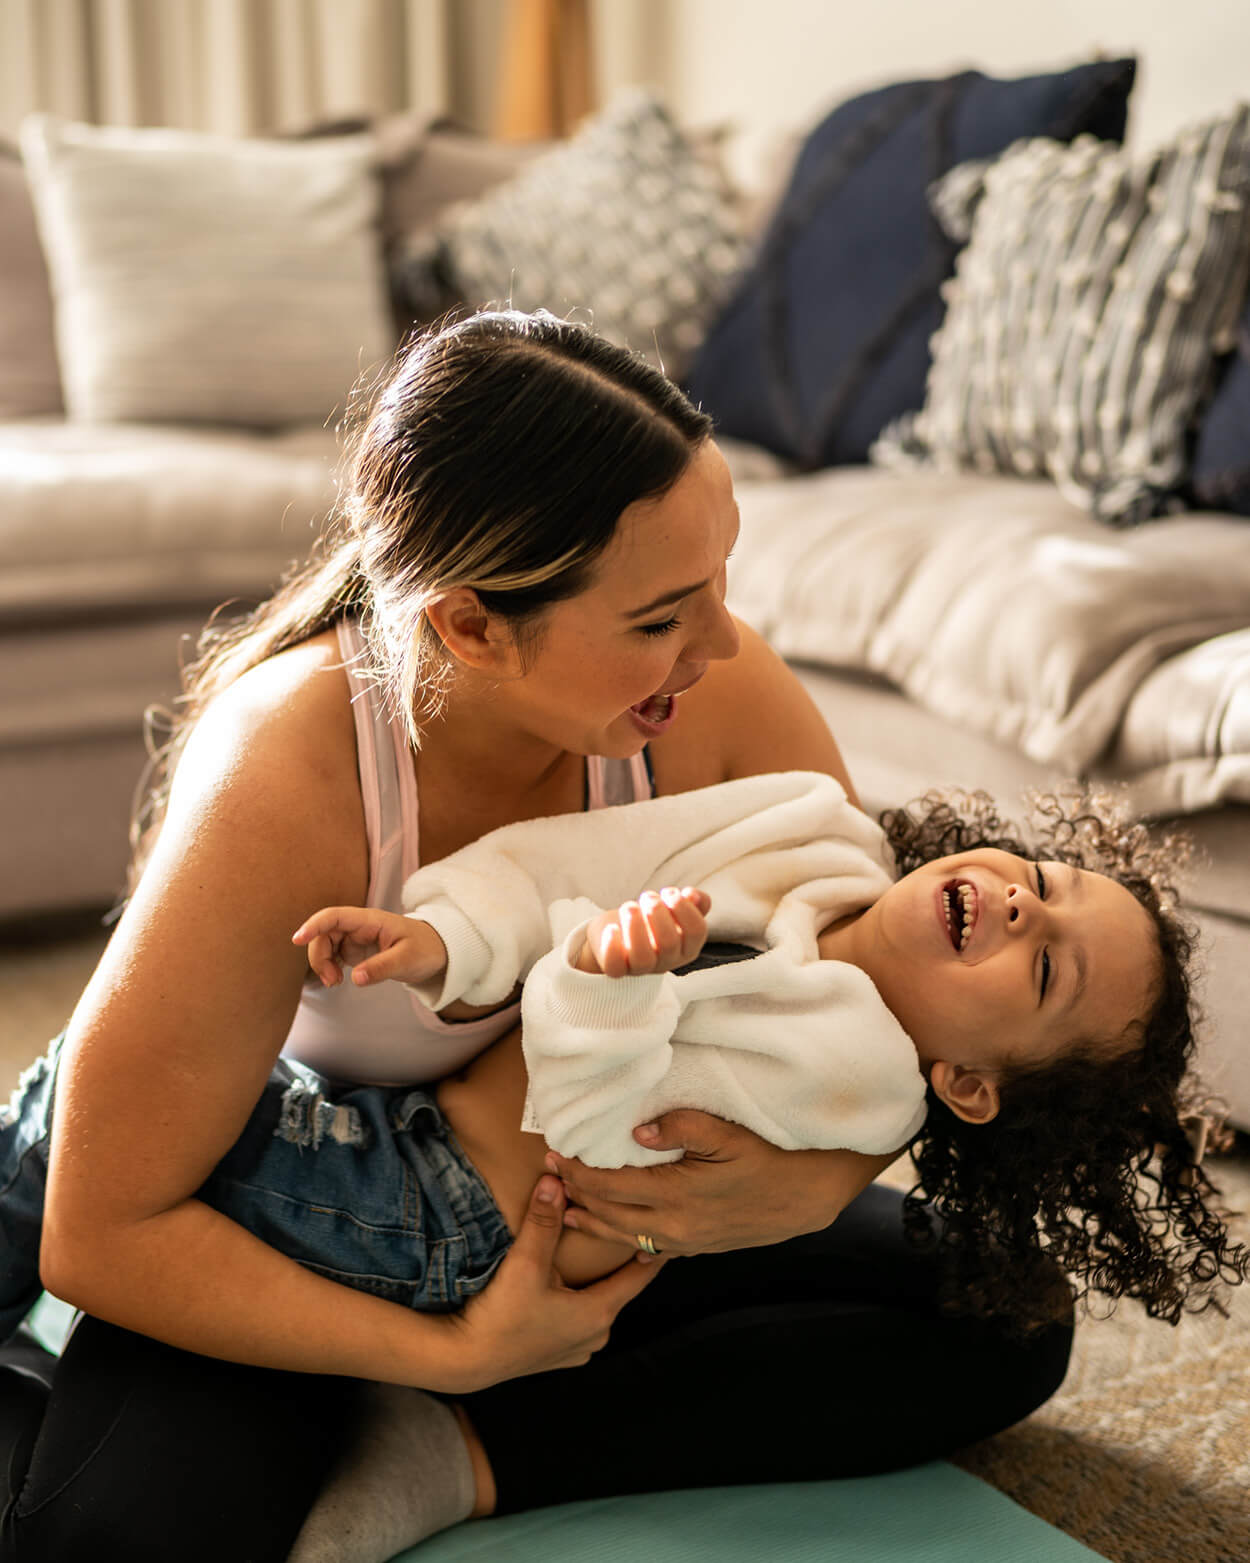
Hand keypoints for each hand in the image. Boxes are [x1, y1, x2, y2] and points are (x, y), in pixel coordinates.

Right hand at [291, 906, 446, 988]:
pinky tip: (337, 980)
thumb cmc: (424, 949)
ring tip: (335, 983)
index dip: (314, 925)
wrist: (436, 951)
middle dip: (318, 956)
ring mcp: (355, 937)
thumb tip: (354, 979)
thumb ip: (382, 968)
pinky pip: (331, 954)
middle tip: (332, 982)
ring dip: (322, 963)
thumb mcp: (407, 960)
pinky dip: (328, 967)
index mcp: (370, 920)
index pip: (334, 916)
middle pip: (324, 933)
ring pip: (324, 945)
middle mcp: (359, 926)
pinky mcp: (355, 950)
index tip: (297, 939)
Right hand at [443, 1175, 663, 1391]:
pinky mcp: (556, 1354)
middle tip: (624, 1231)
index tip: (668, 1229)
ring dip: (597, 1282)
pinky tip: (565, 1285)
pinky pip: (579, 1320)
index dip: (652, 1248)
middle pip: (619, 1288)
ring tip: (596, 1255)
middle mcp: (596, 1335)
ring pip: (598, 1305)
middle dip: (619, 1262)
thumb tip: (556, 1180)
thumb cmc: (501, 1316)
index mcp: (599, 1313)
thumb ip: (543, 1222)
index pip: (640, 1275)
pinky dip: (578, 1300)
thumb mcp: (525, 1264)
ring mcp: (577, 1349)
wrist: (466, 1360)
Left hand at [547, 1113, 891, 1255]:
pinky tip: (612, 1234)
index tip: (555, 1153)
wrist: (804, 1198)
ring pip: (624, 1236)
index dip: (579, 1171)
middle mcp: (674, 1226)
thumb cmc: (768, 1158)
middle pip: (609, 1213)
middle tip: (549, 1175)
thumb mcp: (728, 1134)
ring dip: (591, 1222)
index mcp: (676, 1195)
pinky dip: (622, 1240)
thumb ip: (681, 1127)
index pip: (611, 1185)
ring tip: (565, 1210)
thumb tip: (636, 1130)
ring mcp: (685, 1241)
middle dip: (576, 1194)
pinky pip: (648, 1249)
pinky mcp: (697, 1247)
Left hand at [577, 887, 710, 977]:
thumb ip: (691, 902)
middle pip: (670, 943)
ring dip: (635, 926)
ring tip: (630, 906)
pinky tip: (612, 928)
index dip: (684, 908)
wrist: (617, 931)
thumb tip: (693, 896)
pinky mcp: (616, 969)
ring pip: (643, 958)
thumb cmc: (649, 919)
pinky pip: (615, 967)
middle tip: (647, 896)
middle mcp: (667, 961)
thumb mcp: (673, 909)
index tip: (669, 892)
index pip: (697, 932)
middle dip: (657, 912)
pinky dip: (612, 947)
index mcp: (686, 947)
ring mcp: (641, 969)